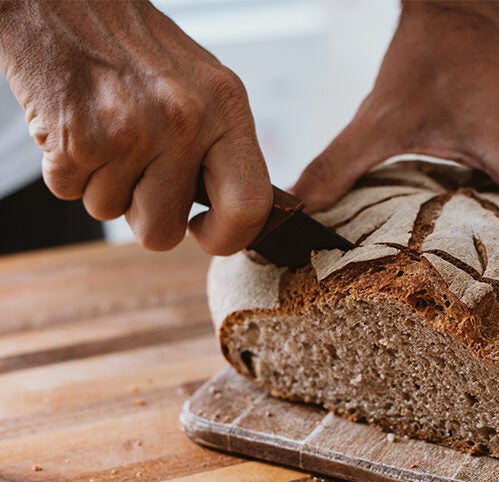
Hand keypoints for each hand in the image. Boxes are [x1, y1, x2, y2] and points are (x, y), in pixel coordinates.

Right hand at [0, 0, 271, 253]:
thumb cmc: (137, 47)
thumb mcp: (204, 88)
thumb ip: (221, 150)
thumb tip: (232, 215)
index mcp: (227, 108)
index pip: (249, 207)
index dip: (227, 237)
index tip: (205, 231)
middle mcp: (184, 121)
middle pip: (164, 230)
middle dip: (145, 215)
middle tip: (138, 174)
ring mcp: (130, 131)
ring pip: (111, 212)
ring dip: (103, 184)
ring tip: (106, 133)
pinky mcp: (78, 138)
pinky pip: (70, 192)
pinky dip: (68, 169)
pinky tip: (77, 125)